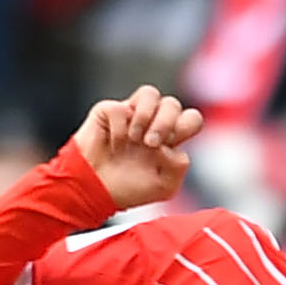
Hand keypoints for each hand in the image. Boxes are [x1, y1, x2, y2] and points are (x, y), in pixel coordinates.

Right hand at [74, 85, 202, 209]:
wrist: (94, 192)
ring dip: (146, 116)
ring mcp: (130, 115)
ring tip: (135, 139)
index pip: (191, 117)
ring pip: (150, 93)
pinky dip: (119, 129)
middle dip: (165, 123)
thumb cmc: (127, 189)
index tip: (170, 146)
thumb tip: (170, 145)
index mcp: (169, 138)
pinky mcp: (108, 112)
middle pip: (173, 103)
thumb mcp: (165, 186)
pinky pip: (120, 108)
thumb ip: (179, 165)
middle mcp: (151, 123)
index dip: (186, 126)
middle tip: (150, 144)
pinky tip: (114, 145)